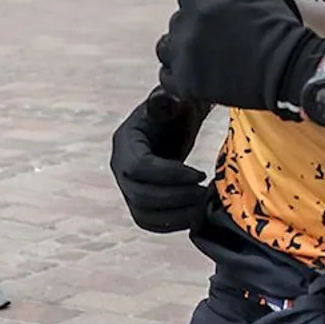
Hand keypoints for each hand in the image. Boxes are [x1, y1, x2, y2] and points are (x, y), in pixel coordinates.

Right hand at [110, 88, 211, 233]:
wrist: (175, 120)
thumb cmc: (177, 107)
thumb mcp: (173, 100)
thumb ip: (167, 101)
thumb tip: (164, 99)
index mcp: (125, 142)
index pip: (139, 167)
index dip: (168, 175)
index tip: (199, 174)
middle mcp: (120, 166)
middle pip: (139, 194)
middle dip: (175, 197)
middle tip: (204, 193)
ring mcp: (127, 185)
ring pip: (142, 212)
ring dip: (174, 214)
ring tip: (203, 205)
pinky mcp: (139, 198)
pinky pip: (148, 220)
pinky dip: (170, 224)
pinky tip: (195, 216)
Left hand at [156, 0, 324, 119]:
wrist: (286, 69)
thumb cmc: (276, 28)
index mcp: (202, 7)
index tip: (221, 10)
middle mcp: (188, 33)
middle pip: (178, 20)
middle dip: (194, 22)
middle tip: (219, 32)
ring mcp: (185, 60)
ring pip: (166, 47)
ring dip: (180, 45)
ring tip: (202, 50)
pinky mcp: (187, 85)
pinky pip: (167, 77)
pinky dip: (178, 72)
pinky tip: (196, 70)